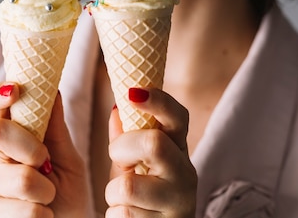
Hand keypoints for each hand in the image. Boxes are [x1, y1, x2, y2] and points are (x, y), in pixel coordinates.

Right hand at [0, 82, 87, 217]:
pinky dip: (43, 214)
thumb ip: (56, 127)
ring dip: (45, 191)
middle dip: (32, 148)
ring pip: (20, 178)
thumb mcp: (68, 157)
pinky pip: (25, 212)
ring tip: (47, 197)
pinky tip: (42, 215)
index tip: (14, 89)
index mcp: (10, 137)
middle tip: (46, 164)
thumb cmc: (66, 192)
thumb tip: (52, 89)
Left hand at [106, 87, 196, 217]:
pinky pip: (123, 214)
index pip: (178, 117)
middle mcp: (184, 173)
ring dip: (113, 193)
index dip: (158, 101)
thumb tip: (117, 108)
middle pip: (154, 143)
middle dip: (121, 149)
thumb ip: (126, 137)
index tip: (132, 91)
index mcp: (177, 148)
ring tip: (122, 199)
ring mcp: (179, 202)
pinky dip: (114, 215)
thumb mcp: (134, 163)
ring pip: (129, 186)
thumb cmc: (143, 196)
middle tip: (121, 162)